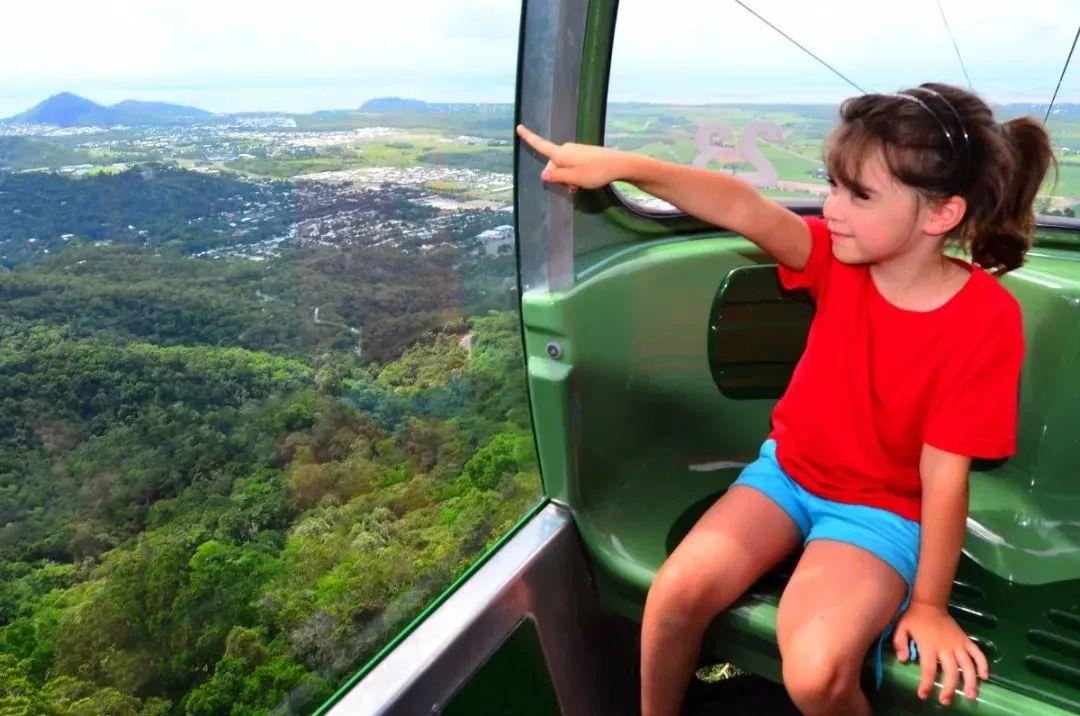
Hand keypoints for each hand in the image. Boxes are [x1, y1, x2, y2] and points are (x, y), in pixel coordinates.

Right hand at [515, 124, 630, 193]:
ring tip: (580, 186)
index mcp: (561, 154)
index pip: (541, 145)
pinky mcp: (584, 153)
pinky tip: (584, 181)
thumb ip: (556, 176)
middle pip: (552, 163)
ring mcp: (576, 150)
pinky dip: (574, 174)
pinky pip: (572, 164)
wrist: (619, 164)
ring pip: (563, 166)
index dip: (529, 137)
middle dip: (557, 176)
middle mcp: (566, 149)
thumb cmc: (596, 172)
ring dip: (567, 177)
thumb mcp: (574, 178)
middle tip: (572, 187)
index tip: (518, 127)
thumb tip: (543, 174)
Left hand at [892, 601, 989, 705]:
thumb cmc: (913, 618)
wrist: (929, 603)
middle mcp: (945, 647)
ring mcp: (958, 643)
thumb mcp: (901, 628)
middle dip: (949, 688)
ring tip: (970, 696)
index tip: (923, 695)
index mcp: (928, 645)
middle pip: (951, 671)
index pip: (928, 668)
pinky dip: (983, 664)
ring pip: (968, 665)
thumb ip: (899, 643)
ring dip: (970, 681)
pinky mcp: (966, 640)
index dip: (926, 683)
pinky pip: (978, 653)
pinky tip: (985, 677)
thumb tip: (902, 659)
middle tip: (946, 701)